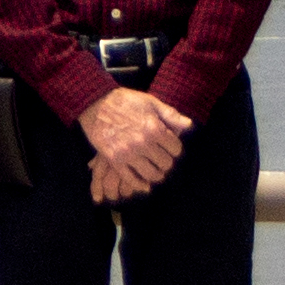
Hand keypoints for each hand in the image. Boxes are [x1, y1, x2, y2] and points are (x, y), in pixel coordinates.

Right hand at [77, 86, 192, 203]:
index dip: (174, 148)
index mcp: (154, 128)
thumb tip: (189, 125)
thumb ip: (170, 115)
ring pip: (151, 174)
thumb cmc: (125, 101)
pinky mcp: (114, 160)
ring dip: (156, 174)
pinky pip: (131, 179)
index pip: (175, 149)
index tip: (169, 147)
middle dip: (166, 161)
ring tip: (155, 170)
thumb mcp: (150, 102)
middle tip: (162, 158)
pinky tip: (144, 184)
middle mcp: (143, 143)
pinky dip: (140, 184)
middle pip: (165, 163)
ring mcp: (128, 153)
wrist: (96, 104)